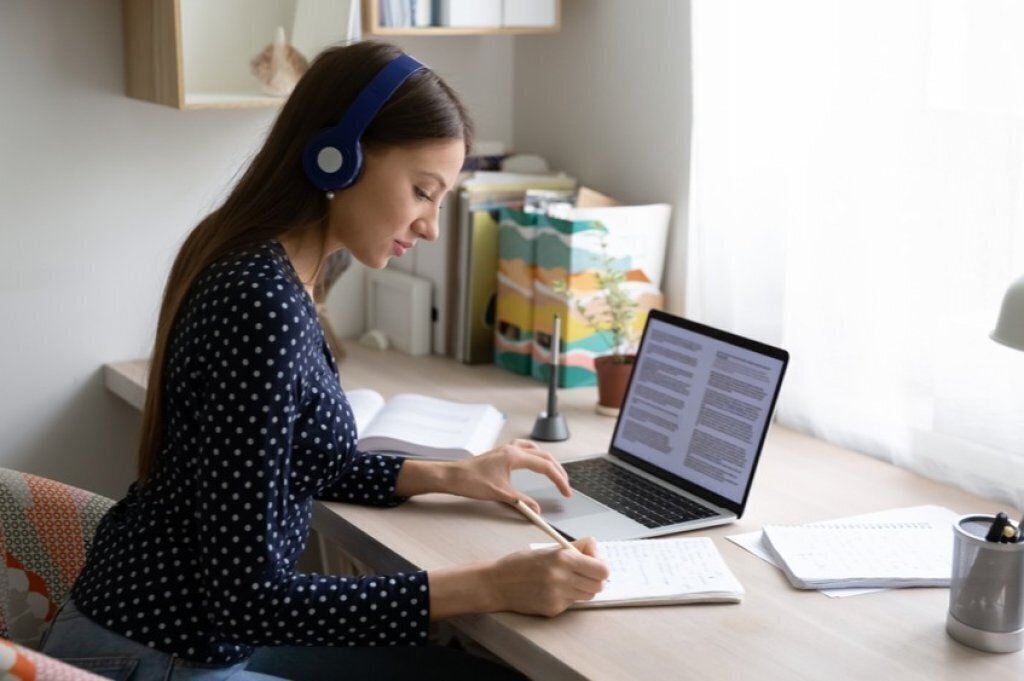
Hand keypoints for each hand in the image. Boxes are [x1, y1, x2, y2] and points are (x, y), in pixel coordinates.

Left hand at [447, 439, 569, 512]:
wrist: (452, 476)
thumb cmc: (471, 482)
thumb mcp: (500, 494)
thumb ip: (521, 502)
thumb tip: (537, 510)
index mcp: (515, 456)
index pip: (545, 466)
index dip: (559, 479)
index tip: (566, 492)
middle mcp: (513, 449)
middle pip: (545, 456)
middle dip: (558, 471)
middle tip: (565, 486)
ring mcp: (507, 449)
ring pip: (536, 450)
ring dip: (548, 462)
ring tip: (555, 474)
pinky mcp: (501, 453)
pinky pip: (525, 449)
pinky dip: (535, 456)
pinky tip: (534, 463)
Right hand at [487, 537, 608, 616]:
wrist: (497, 583)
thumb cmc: (521, 563)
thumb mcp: (548, 548)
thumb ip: (575, 548)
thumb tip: (596, 550)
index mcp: (562, 557)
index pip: (602, 569)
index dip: (601, 567)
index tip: (596, 564)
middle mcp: (562, 577)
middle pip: (599, 585)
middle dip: (595, 579)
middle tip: (585, 574)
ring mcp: (558, 595)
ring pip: (588, 595)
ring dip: (583, 588)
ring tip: (569, 581)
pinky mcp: (553, 609)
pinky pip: (572, 603)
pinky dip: (568, 597)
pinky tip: (554, 590)